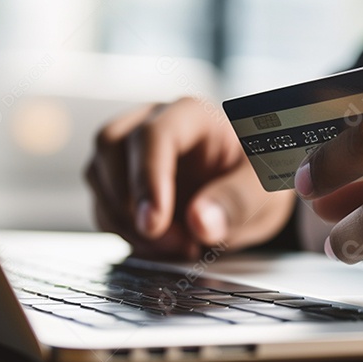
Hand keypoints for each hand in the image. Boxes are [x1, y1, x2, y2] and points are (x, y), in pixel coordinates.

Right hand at [85, 97, 294, 258]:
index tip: (154, 224)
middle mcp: (154, 123)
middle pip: (110, 145)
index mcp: (191, 115)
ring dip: (125, 221)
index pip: (153, 134)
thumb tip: (200, 223)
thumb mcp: (264, 188)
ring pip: (97, 175)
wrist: (249, 191)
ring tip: (174, 247)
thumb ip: (238, 201)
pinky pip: (101, 204)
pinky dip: (123, 232)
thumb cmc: (258, 175)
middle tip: (172, 242)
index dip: (148, 179)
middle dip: (131, 203)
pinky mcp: (119, 180)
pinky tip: (160, 246)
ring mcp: (131, 150)